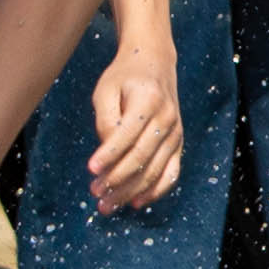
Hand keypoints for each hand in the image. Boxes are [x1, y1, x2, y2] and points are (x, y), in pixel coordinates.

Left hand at [89, 39, 183, 212]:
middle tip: (96, 194)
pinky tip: (137, 202)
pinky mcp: (178, 143)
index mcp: (148, 100)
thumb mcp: (106, 89)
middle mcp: (167, 118)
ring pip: (155, 170)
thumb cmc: (124, 77)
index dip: (109, 154)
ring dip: (131, 191)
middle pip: (142, 157)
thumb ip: (105, 120)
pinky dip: (156, 190)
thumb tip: (106, 154)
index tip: (91, 169)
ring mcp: (176, 132)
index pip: (126, 134)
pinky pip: (171, 172)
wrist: (155, 63)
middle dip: (117, 179)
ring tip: (108, 205)